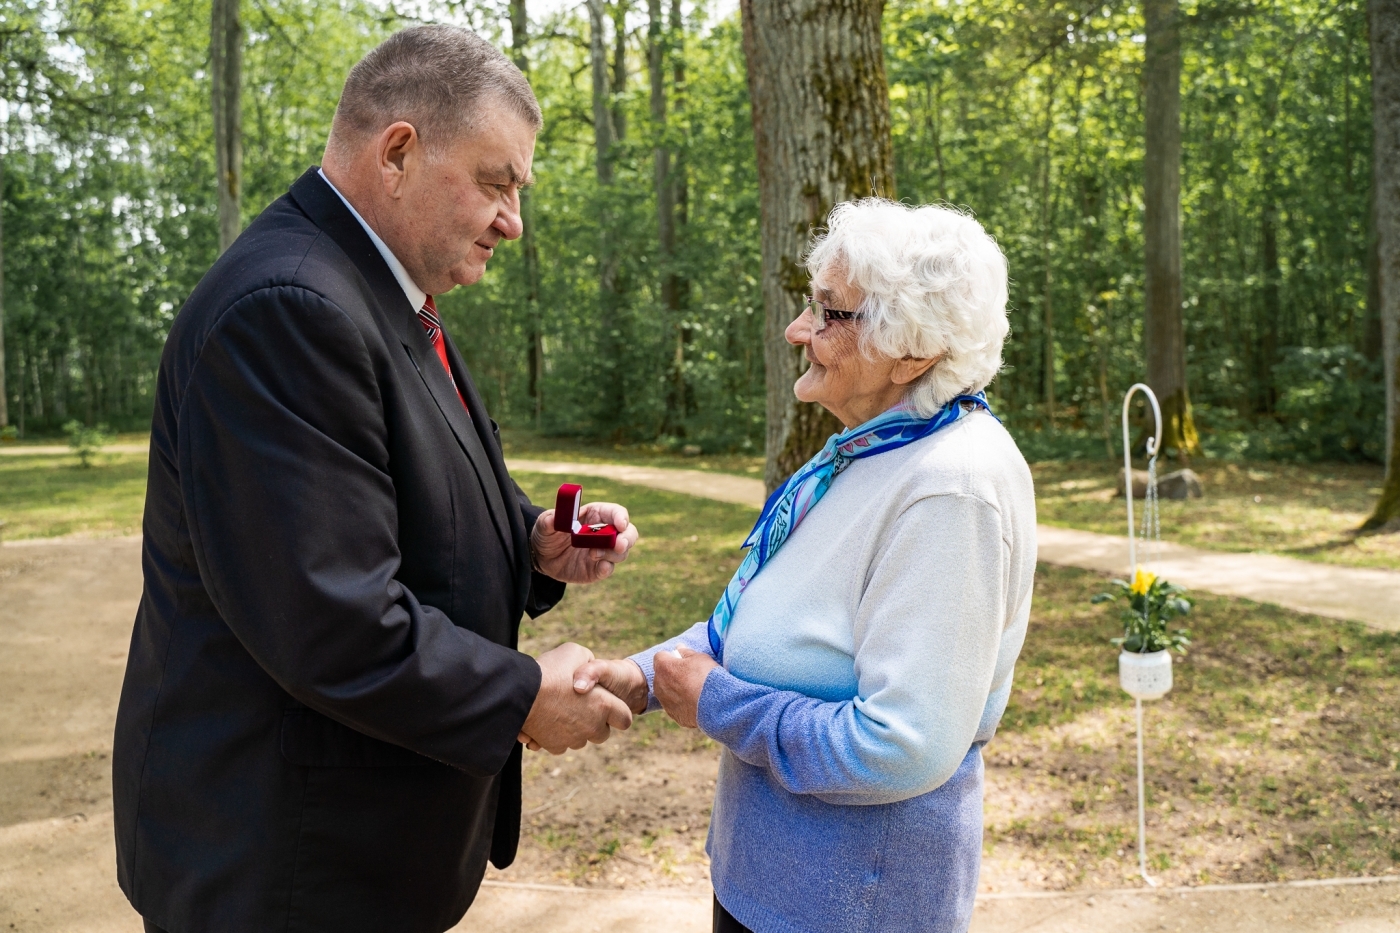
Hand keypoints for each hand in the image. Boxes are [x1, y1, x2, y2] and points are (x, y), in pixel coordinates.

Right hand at [518, 643, 633, 753]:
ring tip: (559, 710)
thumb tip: (587, 674)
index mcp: (604, 705)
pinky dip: (555, 735)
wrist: (519, 693)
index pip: (624, 719)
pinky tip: (546, 719)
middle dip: (595, 722)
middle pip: (602, 733)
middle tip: (580, 707)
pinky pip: (560, 744)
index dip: (618, 713)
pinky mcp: (555, 746)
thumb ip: (588, 664)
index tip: (608, 707)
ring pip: (580, 739)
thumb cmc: (549, 670)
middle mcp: (592, 727)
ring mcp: (574, 739)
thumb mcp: (575, 652)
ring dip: (575, 729)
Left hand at [531, 502, 638, 583]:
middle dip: (627, 538)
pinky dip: (606, 568)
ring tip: (593, 554)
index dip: (622, 517)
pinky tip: (599, 567)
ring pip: (621, 552)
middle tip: (619, 545)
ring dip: (612, 554)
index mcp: (596, 515)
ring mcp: (604, 552)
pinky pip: (609, 569)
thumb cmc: (547, 534)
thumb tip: (553, 519)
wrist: (541, 558)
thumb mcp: (544, 524)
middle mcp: (605, 533)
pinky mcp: (598, 568)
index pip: (616, 512)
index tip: (620, 524)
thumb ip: (549, 520)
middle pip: (629, 533)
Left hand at [653, 647, 718, 728]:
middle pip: (661, 675)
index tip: (682, 660)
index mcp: (663, 667)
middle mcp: (658, 684)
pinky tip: (695, 702)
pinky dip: (681, 703)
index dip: (671, 657)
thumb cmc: (707, 677)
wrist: (715, 704)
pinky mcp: (672, 714)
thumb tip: (679, 647)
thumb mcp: (699, 658)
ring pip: (665, 691)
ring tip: (694, 690)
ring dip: (674, 689)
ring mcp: (664, 701)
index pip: (660, 657)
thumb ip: (686, 652)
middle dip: (671, 674)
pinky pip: (673, 705)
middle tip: (689, 675)